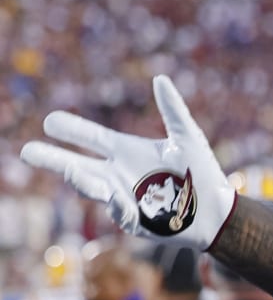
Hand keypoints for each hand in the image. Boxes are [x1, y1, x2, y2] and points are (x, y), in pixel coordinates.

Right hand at [20, 75, 234, 249]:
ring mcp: (122, 198)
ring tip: (71, 170)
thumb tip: (161, 79)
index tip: (49, 121)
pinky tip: (121, 200)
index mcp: (125, 152)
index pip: (91, 138)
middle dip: (53, 159)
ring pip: (92, 189)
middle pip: (76, 165)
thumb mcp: (188, 138)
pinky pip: (120, 213)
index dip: (71, 130)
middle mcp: (117, 174)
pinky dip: (119, 206)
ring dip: (80, 180)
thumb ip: (173, 110)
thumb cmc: (202, 172)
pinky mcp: (134, 220)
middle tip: (27, 152)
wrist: (218, 210)